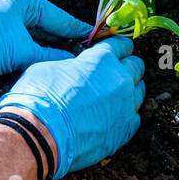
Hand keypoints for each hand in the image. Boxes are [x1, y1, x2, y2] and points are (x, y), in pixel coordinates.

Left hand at [0, 0, 89, 82]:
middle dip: (65, 43)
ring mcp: (3, 16)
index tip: (100, 41)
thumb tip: (73, 64)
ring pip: (34, 35)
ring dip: (48, 49)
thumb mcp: (20, 52)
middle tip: (88, 57)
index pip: (61, 18)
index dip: (80, 33)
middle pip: (48, 26)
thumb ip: (49, 58)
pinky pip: (21, 40)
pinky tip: (45, 64)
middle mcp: (15, 2)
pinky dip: (32, 51)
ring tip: (71, 64)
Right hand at [0, 37, 145, 177]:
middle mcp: (120, 79)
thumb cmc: (39, 99)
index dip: (118, 46)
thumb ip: (72, 65)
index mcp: (102, 59)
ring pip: (139, 92)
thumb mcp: (48, 67)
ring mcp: (126, 106)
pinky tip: (114, 118)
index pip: (121, 44)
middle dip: (128, 65)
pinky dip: (126, 115)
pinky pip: (135, 118)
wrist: (39, 135)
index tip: (117, 49)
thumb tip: (75, 69)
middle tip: (116, 71)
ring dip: (130, 90)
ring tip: (116, 95)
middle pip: (136, 66)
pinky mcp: (125, 130)